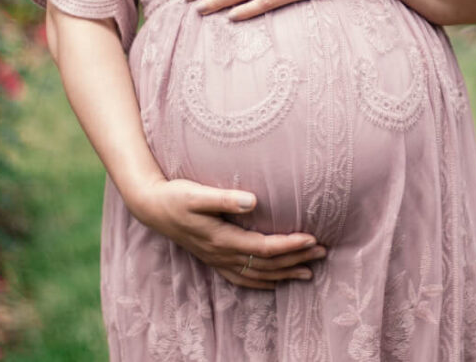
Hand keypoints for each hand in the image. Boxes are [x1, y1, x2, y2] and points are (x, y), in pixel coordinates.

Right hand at [132, 177, 326, 289]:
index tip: (312, 238)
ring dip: (285, 273)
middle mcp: (223, 254)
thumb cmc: (176, 196)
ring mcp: (218, 259)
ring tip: (309, 270)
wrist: (152, 208)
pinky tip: (274, 281)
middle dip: (296, 259)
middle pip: (266, 263)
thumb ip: (225, 199)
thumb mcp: (197, 193)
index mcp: (222, 239)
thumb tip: (254, 200)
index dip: (289, 245)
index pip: (264, 248)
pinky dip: (262, 282)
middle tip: (323, 252)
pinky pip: (242, 278)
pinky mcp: (214, 258)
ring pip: (258, 274)